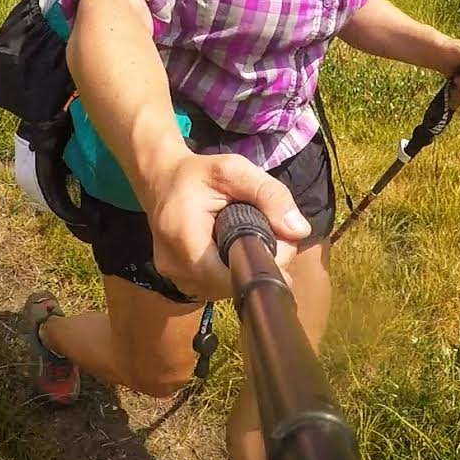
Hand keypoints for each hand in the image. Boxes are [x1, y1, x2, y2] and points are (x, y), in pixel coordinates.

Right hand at [143, 147, 309, 301]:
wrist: (160, 179)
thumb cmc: (199, 174)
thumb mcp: (235, 170)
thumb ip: (269, 195)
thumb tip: (300, 231)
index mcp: (184, 238)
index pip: (231, 275)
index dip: (262, 266)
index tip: (280, 245)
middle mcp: (175, 266)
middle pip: (231, 285)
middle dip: (257, 265)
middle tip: (270, 236)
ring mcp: (174, 278)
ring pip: (224, 289)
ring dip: (243, 269)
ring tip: (249, 239)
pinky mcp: (178, 281)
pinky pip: (213, 286)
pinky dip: (228, 271)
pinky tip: (232, 249)